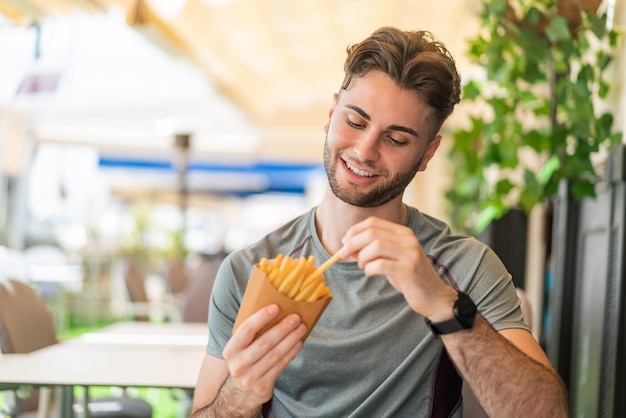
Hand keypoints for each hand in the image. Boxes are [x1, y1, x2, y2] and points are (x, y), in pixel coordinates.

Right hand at [221, 304, 306, 408]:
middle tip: (295, 317)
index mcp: (230, 350)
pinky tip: (298, 342)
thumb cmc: (244, 360)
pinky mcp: (262, 386)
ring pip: (275, 354)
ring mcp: (250, 377)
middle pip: (264, 343)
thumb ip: (250, 333)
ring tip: (301, 328)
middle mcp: (238, 364)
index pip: (246, 330)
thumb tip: (274, 310)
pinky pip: (280, 366)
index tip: (276, 308)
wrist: (238, 392)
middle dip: (282, 328)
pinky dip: (291, 352)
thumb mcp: (239, 348)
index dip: (261, 318)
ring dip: (291, 339)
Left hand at [339, 216, 455, 319]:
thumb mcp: (391, 258)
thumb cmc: (408, 277)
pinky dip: (369, 268)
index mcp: (403, 232)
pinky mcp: (409, 270)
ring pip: (375, 246)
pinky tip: (370, 273)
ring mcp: (410, 254)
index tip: (344, 242)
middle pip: (371, 233)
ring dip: (361, 257)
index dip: (354, 231)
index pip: (373, 222)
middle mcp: (408, 239)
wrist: (433, 296)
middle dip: (352, 243)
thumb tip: (347, 246)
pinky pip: (380, 264)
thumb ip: (373, 249)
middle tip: (344, 255)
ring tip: (362, 266)